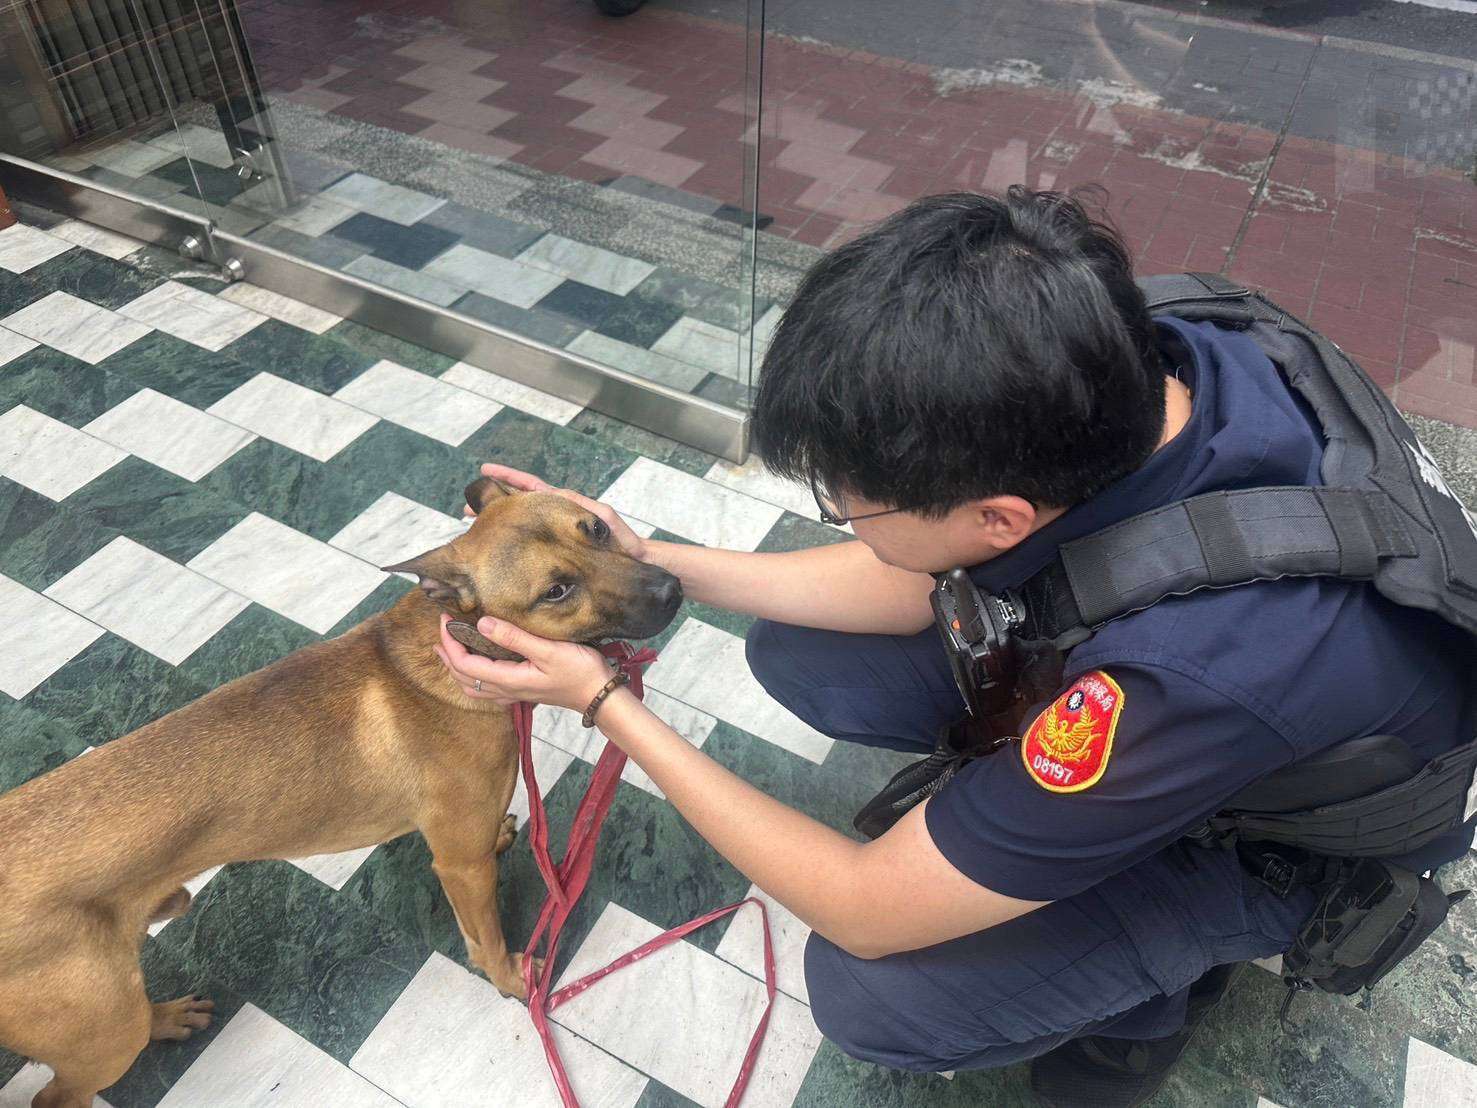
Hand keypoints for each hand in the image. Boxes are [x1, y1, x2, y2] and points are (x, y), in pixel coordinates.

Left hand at [434, 614, 612, 711]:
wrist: (600, 694)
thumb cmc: (579, 671)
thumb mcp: (548, 650)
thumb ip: (514, 638)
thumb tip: (483, 623)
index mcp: (509, 679)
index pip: (465, 665)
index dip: (450, 642)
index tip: (446, 619)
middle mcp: (507, 690)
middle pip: (464, 678)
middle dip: (447, 655)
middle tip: (442, 630)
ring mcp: (514, 693)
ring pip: (473, 686)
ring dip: (457, 667)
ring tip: (450, 648)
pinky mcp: (523, 691)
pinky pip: (487, 688)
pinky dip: (473, 675)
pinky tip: (480, 664)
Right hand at [469, 463, 647, 561]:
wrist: (636, 563)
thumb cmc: (623, 542)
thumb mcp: (602, 518)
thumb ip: (579, 506)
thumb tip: (551, 495)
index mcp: (566, 505)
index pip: (531, 487)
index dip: (508, 478)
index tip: (485, 471)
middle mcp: (557, 516)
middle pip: (519, 504)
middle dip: (494, 503)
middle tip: (468, 507)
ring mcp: (556, 533)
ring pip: (521, 523)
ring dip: (500, 522)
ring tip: (477, 525)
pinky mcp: (557, 550)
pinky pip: (530, 543)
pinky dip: (514, 541)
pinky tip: (500, 553)